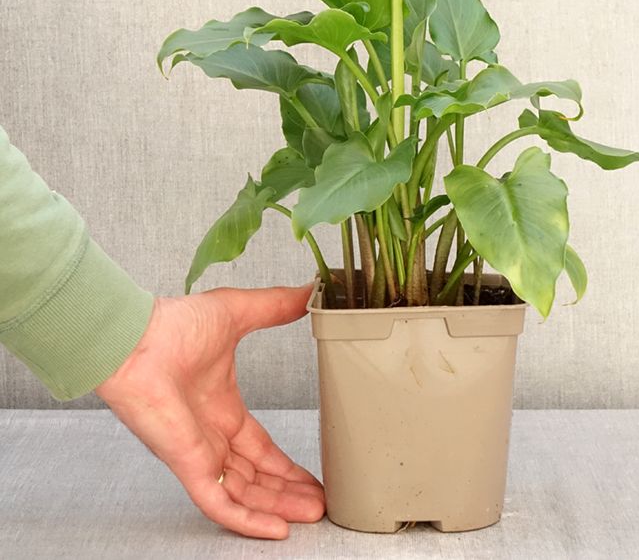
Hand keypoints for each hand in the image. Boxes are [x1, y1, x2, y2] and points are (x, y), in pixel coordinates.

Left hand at [96, 284, 323, 539]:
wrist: (134, 338)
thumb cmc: (173, 325)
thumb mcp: (239, 312)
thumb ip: (275, 306)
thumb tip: (307, 292)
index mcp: (222, 408)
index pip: (260, 448)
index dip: (286, 464)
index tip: (312, 472)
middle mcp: (211, 436)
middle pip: (256, 477)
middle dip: (288, 491)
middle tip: (320, 503)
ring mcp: (199, 453)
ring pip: (243, 494)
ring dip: (277, 506)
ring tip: (312, 514)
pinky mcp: (188, 463)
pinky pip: (219, 502)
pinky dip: (247, 519)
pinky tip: (275, 529)